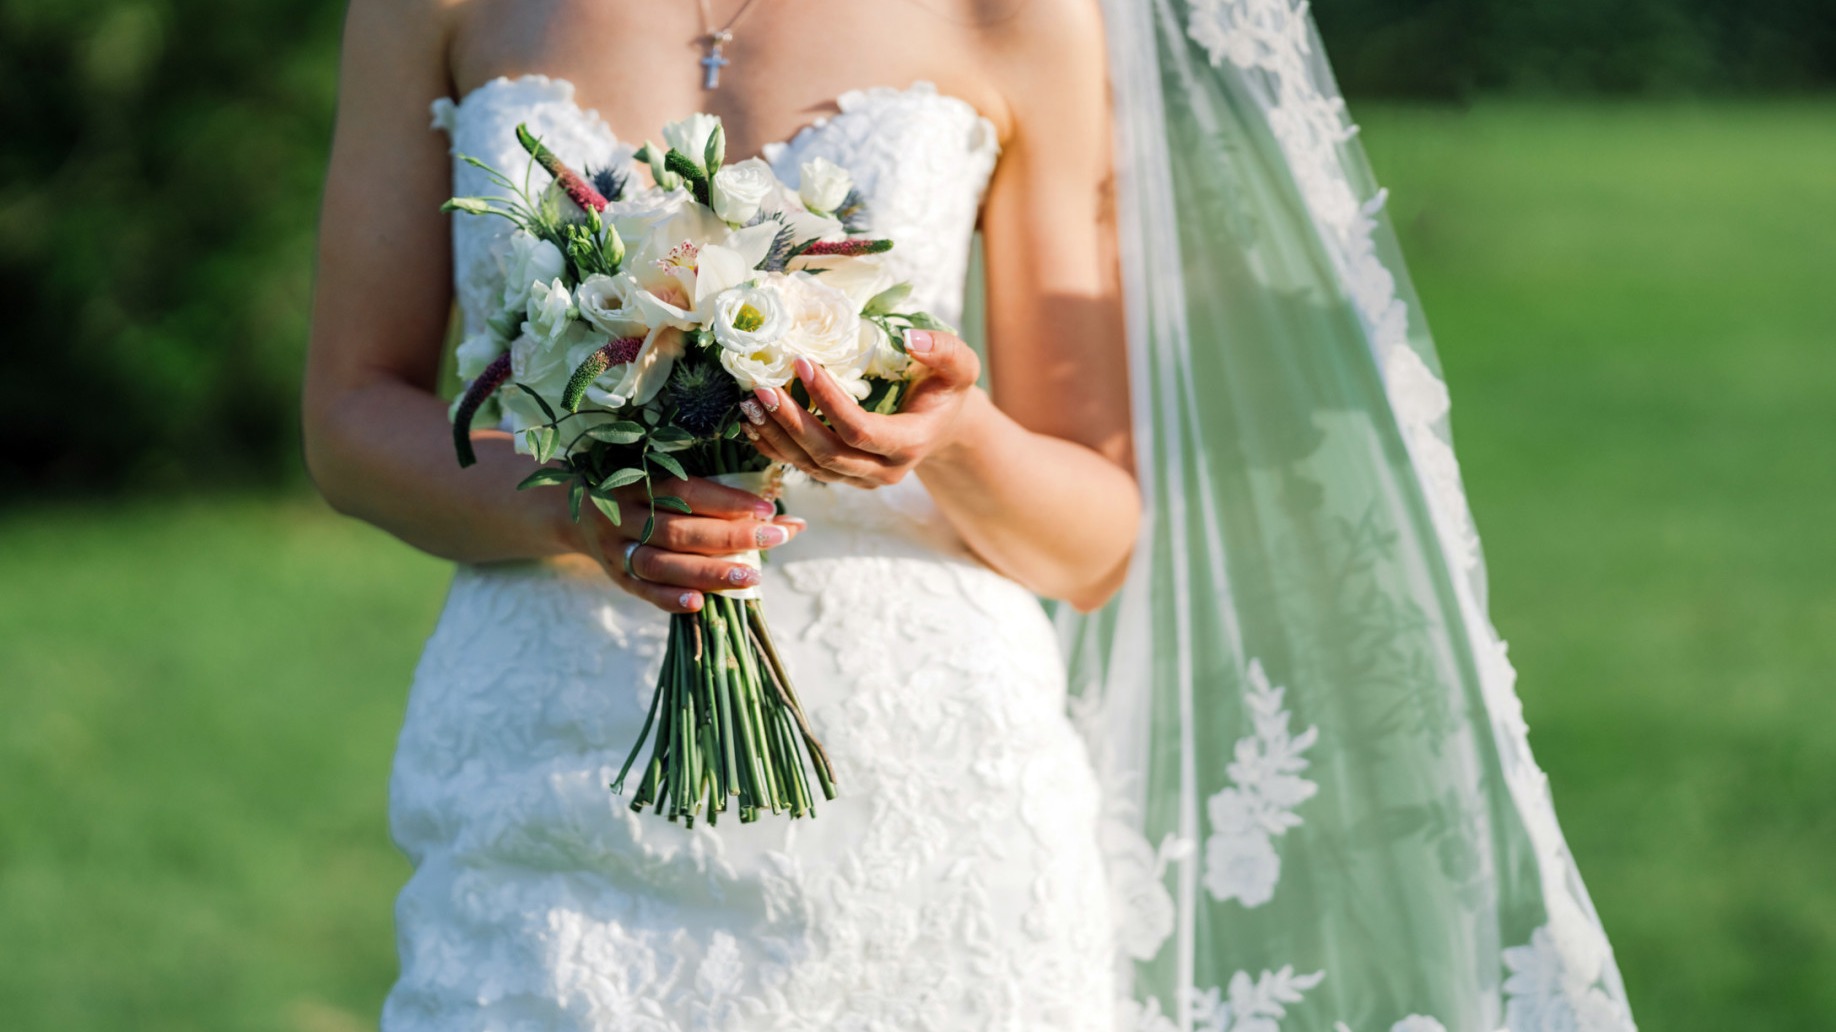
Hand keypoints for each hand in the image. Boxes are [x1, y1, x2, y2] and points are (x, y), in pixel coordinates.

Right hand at [573, 475, 804, 613]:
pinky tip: (699, 604)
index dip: (727, 501)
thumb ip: (718, 495)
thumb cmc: (640, 491)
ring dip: (708, 572)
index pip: (687, 491)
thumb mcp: (665, 478)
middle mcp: (623, 512)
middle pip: (679, 530)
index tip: (768, 509)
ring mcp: (615, 547)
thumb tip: (788, 517)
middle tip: (774, 539)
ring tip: (751, 576)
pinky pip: (642, 591)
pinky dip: (669, 599)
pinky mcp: (616, 576)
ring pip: (662, 563)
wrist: (572, 509)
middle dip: (731, 536)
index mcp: (638, 479)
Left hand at [736, 329, 982, 488]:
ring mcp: (860, 480)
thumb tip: (910, 338)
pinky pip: (802, 469)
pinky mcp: (842, 477)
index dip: (828, 400)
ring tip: (749, 404)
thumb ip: (944, 351)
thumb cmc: (946, 390)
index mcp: (910, 444)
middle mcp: (883, 471)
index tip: (802, 363)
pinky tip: (751, 425)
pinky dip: (774, 448)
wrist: (942, 425)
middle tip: (762, 388)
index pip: (860, 430)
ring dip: (776, 437)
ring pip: (810, 466)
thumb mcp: (960, 367)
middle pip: (828, 454)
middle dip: (791, 422)